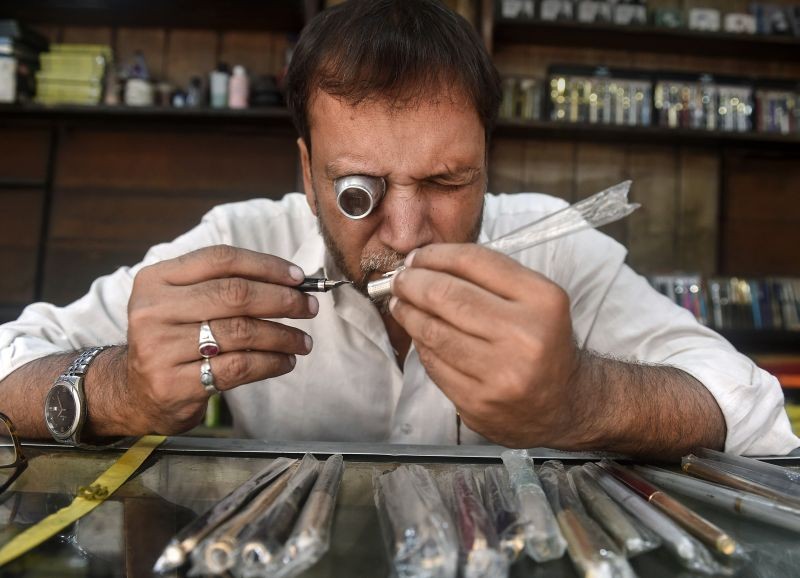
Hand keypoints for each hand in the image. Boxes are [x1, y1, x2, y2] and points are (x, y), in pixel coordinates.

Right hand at [124, 245, 316, 434]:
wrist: (135, 391)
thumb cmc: (174, 338)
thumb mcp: (183, 301)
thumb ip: (225, 285)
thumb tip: (291, 281)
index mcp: (156, 279)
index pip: (220, 259)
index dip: (266, 266)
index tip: (298, 277)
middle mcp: (153, 310)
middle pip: (234, 294)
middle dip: (282, 299)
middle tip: (308, 307)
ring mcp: (160, 348)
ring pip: (241, 332)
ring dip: (283, 335)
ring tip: (303, 340)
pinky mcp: (174, 383)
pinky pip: (238, 367)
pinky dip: (271, 362)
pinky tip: (285, 360)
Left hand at [389, 243, 582, 447]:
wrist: (563, 403)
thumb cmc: (541, 342)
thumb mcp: (534, 300)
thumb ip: (488, 277)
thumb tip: (427, 262)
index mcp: (542, 301)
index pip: (475, 263)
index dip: (437, 255)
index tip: (417, 257)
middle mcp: (525, 336)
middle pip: (448, 296)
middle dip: (414, 283)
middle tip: (400, 280)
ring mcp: (500, 373)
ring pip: (434, 332)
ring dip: (409, 313)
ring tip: (401, 304)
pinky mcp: (478, 401)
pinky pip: (434, 364)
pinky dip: (421, 345)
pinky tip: (419, 335)